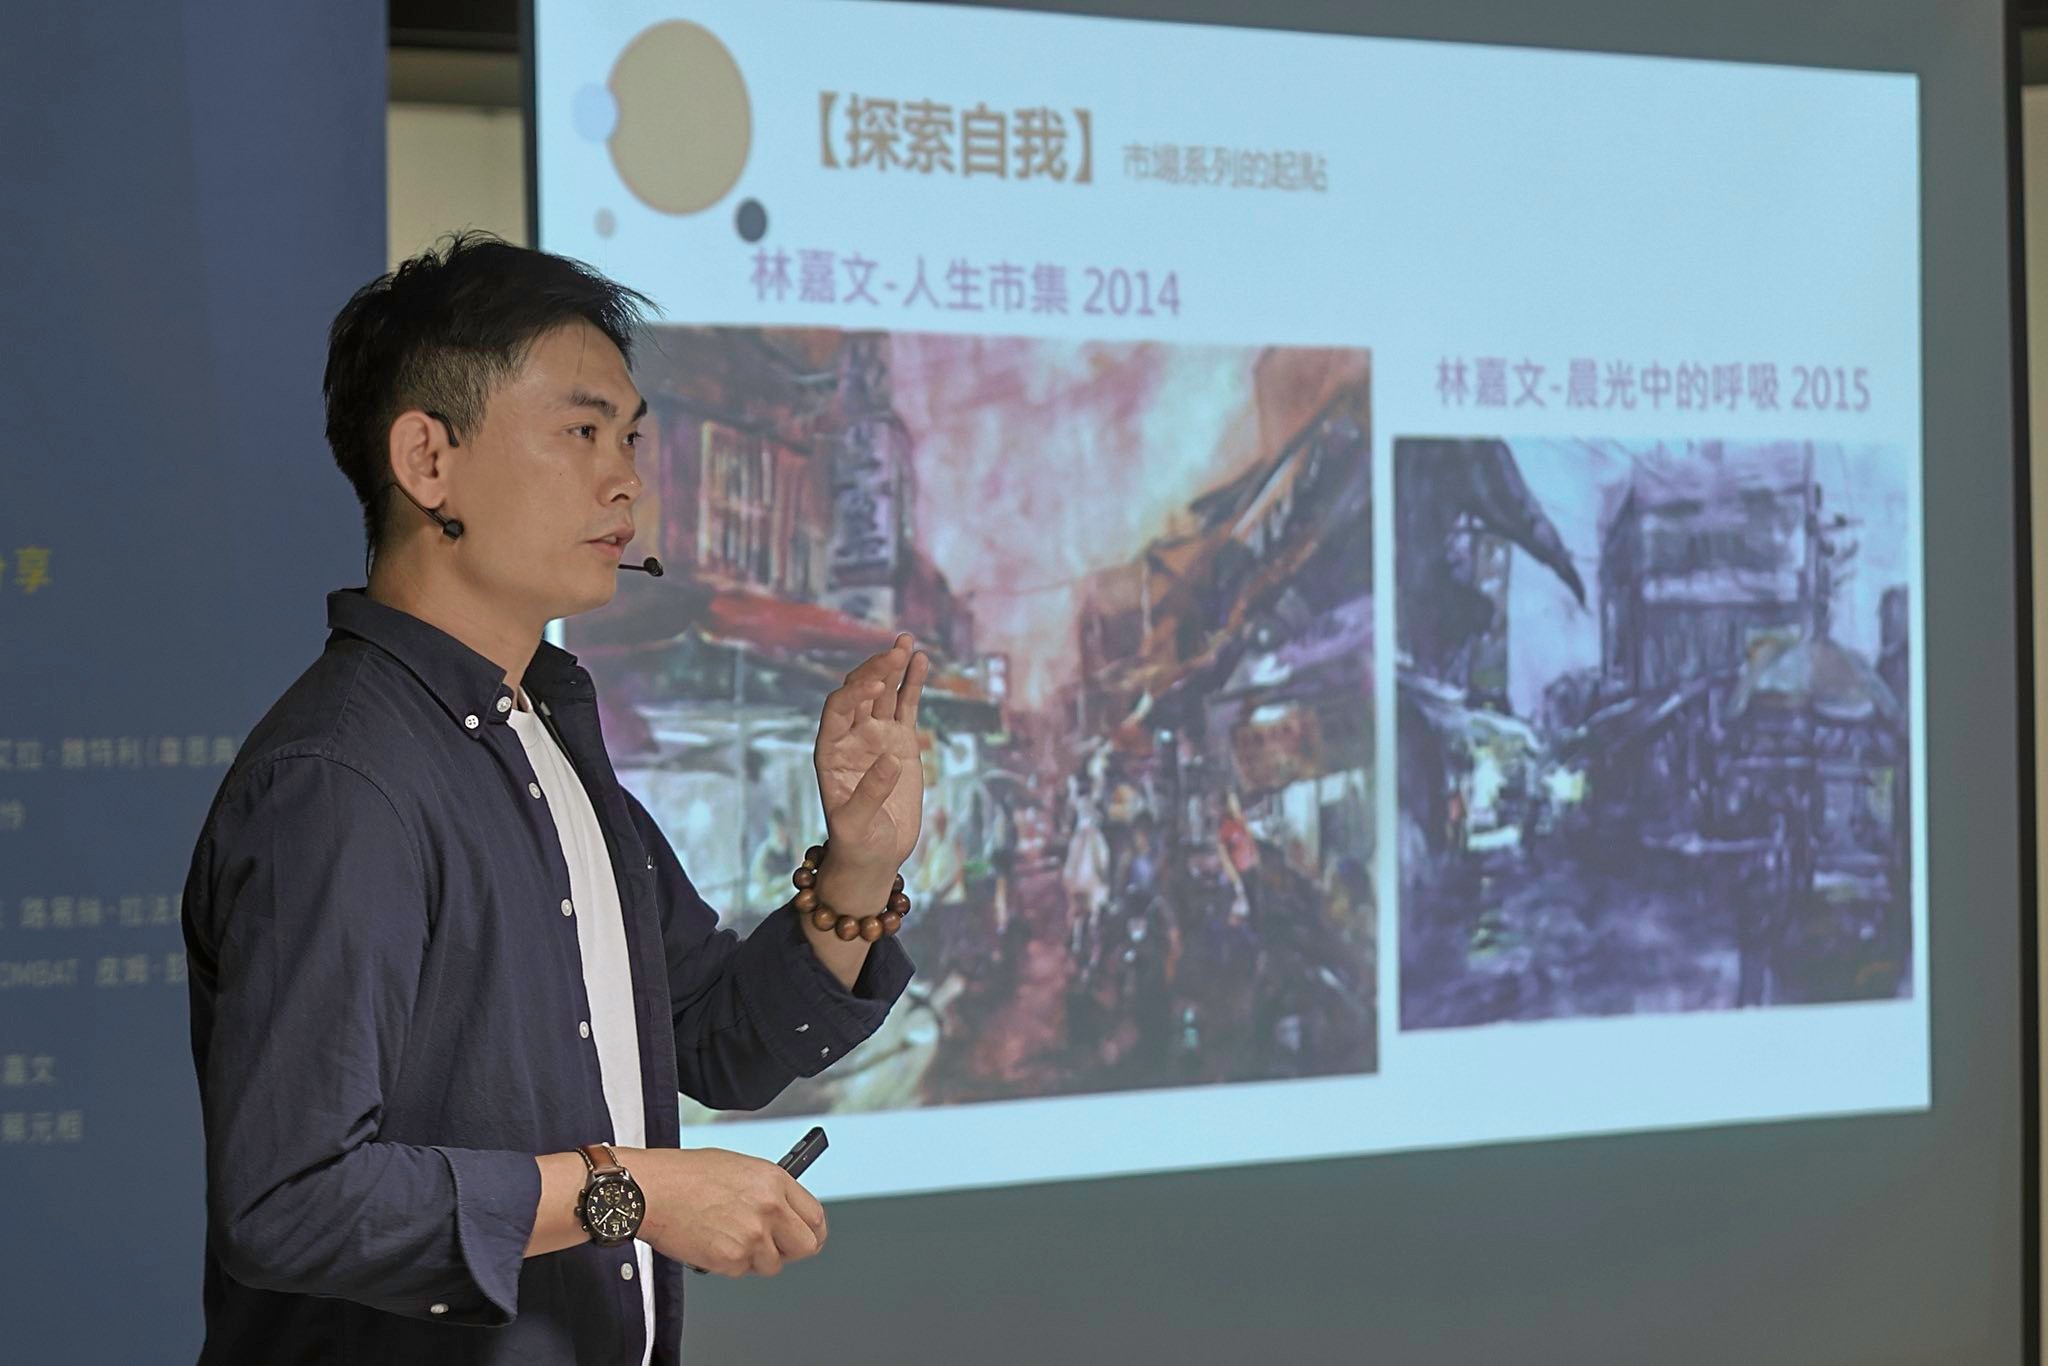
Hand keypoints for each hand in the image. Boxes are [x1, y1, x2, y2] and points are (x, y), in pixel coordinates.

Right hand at [623, 1147, 826, 1277]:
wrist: (651, 1190)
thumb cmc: (685, 1175)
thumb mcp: (739, 1169)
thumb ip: (767, 1192)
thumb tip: (783, 1213)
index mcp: (775, 1180)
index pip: (815, 1216)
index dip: (811, 1231)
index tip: (806, 1236)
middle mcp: (770, 1207)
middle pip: (805, 1246)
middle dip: (789, 1250)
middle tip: (770, 1247)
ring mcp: (753, 1235)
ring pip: (771, 1264)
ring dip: (753, 1258)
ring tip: (726, 1235)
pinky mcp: (733, 1258)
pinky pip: (742, 1271)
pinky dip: (728, 1264)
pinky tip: (711, 1242)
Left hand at [813, 633, 928, 876]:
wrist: (874, 856)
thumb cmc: (856, 845)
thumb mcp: (855, 826)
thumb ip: (869, 794)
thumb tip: (891, 761)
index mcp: (829, 751)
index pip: (838, 709)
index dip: (855, 692)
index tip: (878, 683)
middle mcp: (850, 737)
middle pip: (860, 692)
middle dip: (877, 670)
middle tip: (897, 651)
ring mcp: (876, 737)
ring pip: (884, 693)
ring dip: (893, 667)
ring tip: (907, 642)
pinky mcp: (900, 743)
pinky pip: (905, 706)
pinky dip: (912, 684)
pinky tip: (921, 660)